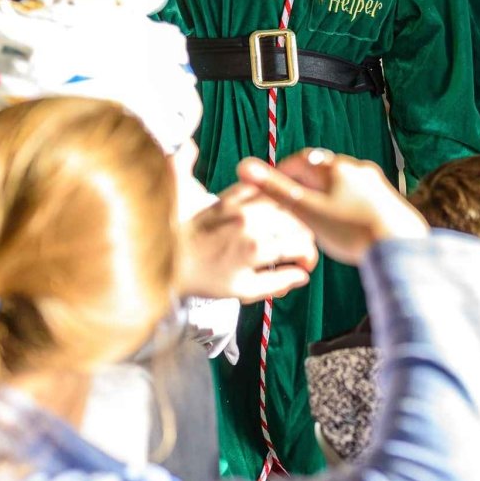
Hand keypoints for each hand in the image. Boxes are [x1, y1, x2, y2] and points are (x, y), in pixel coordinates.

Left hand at [177, 181, 317, 301]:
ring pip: (282, 201)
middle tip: (297, 250)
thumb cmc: (205, 280)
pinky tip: (270, 208)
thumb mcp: (243, 291)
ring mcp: (239, 207)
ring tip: (286, 230)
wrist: (170, 261)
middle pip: (295, 221)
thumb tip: (303, 276)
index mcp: (256, 248)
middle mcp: (251, 222)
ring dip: (290, 214)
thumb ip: (278, 283)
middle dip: (303, 236)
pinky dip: (269, 196)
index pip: (300, 244)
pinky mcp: (227, 197)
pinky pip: (259, 189)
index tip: (304, 265)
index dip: (309, 256)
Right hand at [237, 148, 426, 265]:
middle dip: (304, 184)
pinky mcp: (387, 198)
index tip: (271, 188)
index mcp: (335, 167)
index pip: (300, 160)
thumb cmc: (352, 230)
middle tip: (291, 204)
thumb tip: (244, 165)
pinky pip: (358, 195)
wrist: (400, 246)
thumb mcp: (307, 211)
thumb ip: (276, 190)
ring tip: (314, 216)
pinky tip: (343, 223)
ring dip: (325, 194)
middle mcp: (357, 168)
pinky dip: (344, 204)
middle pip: (322, 169)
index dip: (282, 173)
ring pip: (341, 182)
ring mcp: (375, 182)